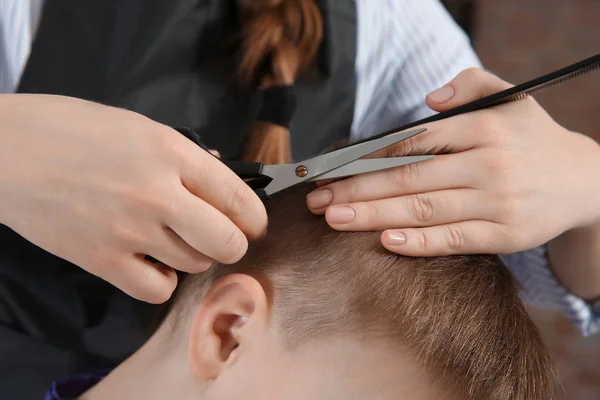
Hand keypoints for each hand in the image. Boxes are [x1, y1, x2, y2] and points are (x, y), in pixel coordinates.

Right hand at [0, 94, 266, 302]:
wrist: (6, 151)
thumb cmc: (70, 130)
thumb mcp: (138, 127)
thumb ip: (183, 156)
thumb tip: (219, 175)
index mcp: (170, 153)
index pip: (240, 199)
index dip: (255, 219)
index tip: (253, 225)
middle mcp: (157, 193)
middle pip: (228, 243)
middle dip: (233, 243)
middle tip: (220, 236)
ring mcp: (130, 231)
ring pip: (195, 264)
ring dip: (193, 255)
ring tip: (171, 238)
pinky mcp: (102, 260)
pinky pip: (158, 289)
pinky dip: (162, 280)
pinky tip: (149, 261)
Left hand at [307, 68, 599, 255]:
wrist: (585, 182)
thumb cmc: (532, 138)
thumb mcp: (510, 99)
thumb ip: (470, 85)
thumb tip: (428, 100)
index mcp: (483, 127)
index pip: (412, 142)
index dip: (366, 156)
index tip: (331, 167)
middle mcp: (489, 163)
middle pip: (409, 178)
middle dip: (357, 189)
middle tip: (317, 200)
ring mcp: (498, 202)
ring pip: (424, 209)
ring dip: (374, 215)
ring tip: (334, 218)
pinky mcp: (506, 236)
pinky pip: (456, 240)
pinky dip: (419, 243)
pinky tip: (385, 242)